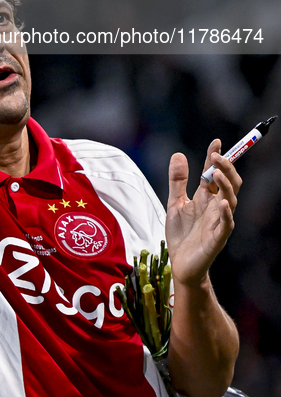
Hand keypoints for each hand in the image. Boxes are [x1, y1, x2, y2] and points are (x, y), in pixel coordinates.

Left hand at [165, 140, 241, 286]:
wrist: (179, 265)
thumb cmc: (181, 235)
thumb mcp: (175, 203)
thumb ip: (177, 181)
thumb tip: (178, 154)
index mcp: (205, 198)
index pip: (214, 173)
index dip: (216, 158)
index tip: (216, 142)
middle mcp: (215, 207)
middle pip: (229, 183)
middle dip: (226, 168)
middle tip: (218, 155)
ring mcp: (217, 222)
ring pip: (231, 200)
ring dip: (226, 186)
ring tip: (217, 174)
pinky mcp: (217, 239)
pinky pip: (226, 225)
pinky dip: (226, 213)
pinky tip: (222, 202)